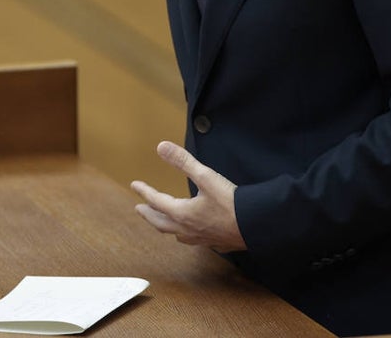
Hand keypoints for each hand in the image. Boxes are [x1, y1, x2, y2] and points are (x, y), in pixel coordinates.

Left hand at [131, 140, 245, 252]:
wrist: (256, 225)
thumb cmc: (231, 202)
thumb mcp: (206, 176)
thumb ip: (183, 161)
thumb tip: (161, 147)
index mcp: (182, 213)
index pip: (157, 201)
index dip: (144, 192)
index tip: (135, 185)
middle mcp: (188, 229)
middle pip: (161, 223)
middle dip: (149, 214)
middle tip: (139, 209)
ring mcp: (202, 238)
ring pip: (177, 235)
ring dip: (166, 227)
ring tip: (163, 222)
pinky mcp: (216, 243)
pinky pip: (194, 240)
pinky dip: (186, 235)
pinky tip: (193, 233)